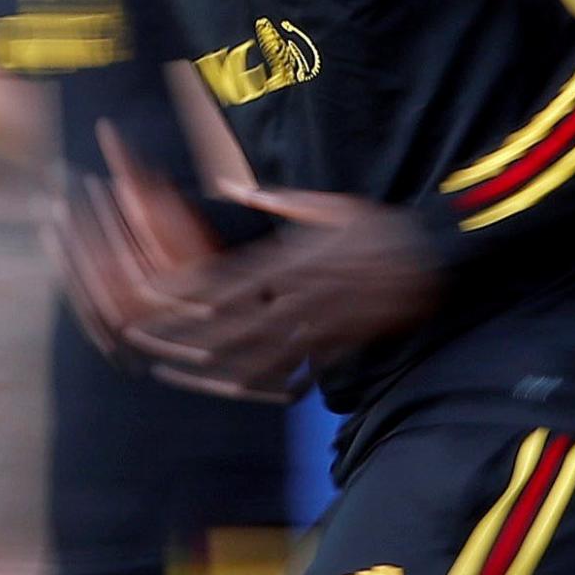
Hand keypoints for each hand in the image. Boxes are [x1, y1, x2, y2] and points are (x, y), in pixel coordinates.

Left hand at [97, 127, 438, 398]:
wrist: (431, 257)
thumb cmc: (378, 228)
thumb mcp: (327, 204)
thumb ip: (277, 200)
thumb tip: (235, 186)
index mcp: (290, 259)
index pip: (226, 280)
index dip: (184, 294)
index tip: (150, 296)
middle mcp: (297, 295)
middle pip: (228, 323)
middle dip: (182, 335)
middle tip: (143, 340)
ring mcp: (317, 325)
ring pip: (254, 353)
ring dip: (210, 365)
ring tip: (176, 372)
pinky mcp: (337, 345)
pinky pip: (294, 371)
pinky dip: (263, 383)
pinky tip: (235, 388)